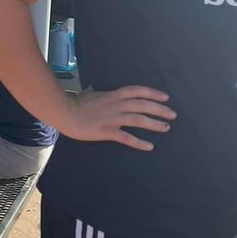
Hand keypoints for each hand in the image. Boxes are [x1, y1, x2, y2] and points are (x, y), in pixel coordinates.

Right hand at [59, 87, 175, 150]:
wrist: (63, 112)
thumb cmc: (75, 103)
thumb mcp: (91, 95)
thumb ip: (100, 95)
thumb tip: (99, 93)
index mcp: (113, 96)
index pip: (137, 91)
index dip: (152, 93)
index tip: (165, 97)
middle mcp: (116, 105)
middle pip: (142, 105)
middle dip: (159, 109)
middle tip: (172, 115)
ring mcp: (112, 118)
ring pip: (138, 119)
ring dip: (154, 124)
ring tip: (166, 128)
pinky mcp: (106, 131)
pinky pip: (126, 137)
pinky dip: (139, 142)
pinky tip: (149, 146)